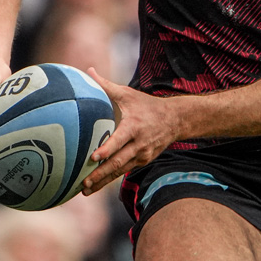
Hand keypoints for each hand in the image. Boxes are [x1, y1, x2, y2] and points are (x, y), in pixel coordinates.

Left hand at [79, 70, 181, 194]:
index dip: (107, 150)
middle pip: (118, 162)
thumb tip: (88, 71)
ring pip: (120, 171)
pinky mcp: (143, 161)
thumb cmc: (147, 106)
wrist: (176, 120)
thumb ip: (107, 86)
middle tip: (84, 183)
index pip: (119, 141)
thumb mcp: (129, 94)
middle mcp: (139, 144)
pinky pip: (125, 171)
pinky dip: (110, 178)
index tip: (93, 157)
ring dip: (103, 181)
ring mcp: (142, 155)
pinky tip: (96, 185)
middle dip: (100, 174)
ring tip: (85, 190)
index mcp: (134, 127)